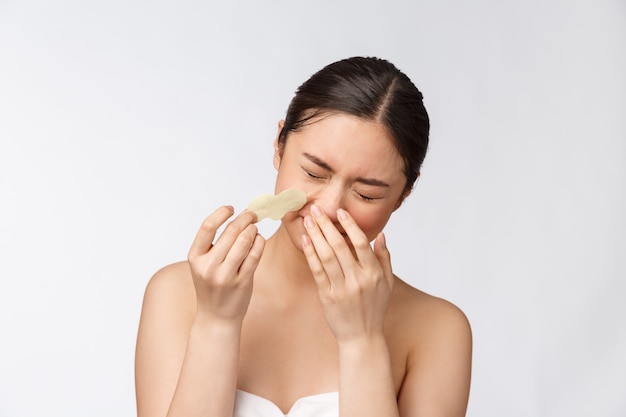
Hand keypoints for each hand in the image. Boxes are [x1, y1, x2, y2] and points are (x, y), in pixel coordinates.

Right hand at [187, 206, 264, 323]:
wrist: (216, 317)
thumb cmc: (212, 286)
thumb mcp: (204, 264)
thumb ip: (215, 244)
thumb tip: (238, 217)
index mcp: (195, 257)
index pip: (207, 226)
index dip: (221, 213)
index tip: (231, 208)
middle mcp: (208, 266)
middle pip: (230, 232)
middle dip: (244, 218)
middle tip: (252, 214)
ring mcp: (225, 275)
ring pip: (244, 241)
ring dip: (253, 230)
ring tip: (254, 229)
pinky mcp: (242, 282)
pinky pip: (255, 255)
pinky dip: (259, 242)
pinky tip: (259, 240)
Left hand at [301, 205, 393, 343]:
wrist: (361, 337)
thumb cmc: (374, 309)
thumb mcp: (387, 283)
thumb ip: (384, 258)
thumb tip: (382, 235)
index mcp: (373, 274)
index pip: (361, 243)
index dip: (350, 226)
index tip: (340, 212)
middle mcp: (358, 279)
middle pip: (340, 246)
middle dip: (326, 225)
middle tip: (316, 209)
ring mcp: (341, 288)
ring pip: (326, 256)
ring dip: (316, 236)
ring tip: (308, 220)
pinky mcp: (327, 296)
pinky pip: (317, 271)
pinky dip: (311, 254)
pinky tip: (305, 241)